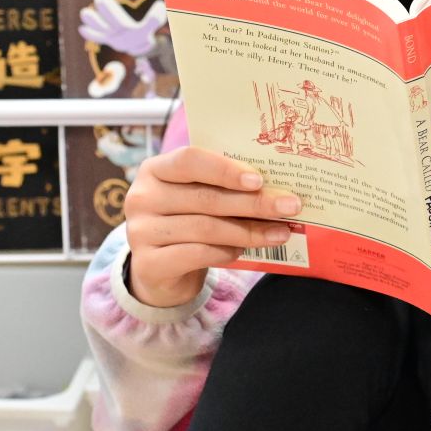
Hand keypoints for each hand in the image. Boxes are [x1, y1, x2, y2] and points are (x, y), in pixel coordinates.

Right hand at [123, 147, 300, 307]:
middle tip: (290, 206)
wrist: (159, 271)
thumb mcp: (199, 198)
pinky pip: (197, 254)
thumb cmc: (187, 222)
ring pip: (205, 228)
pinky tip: (244, 251)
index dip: (226, 169)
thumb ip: (224, 188)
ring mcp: (140, 232)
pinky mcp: (147, 264)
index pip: (189, 159)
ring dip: (249, 231)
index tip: (260, 179)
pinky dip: (227, 252)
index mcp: (155, 170)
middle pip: (205, 197)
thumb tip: (277, 188)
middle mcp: (141, 197)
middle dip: (253, 202)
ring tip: (280, 233)